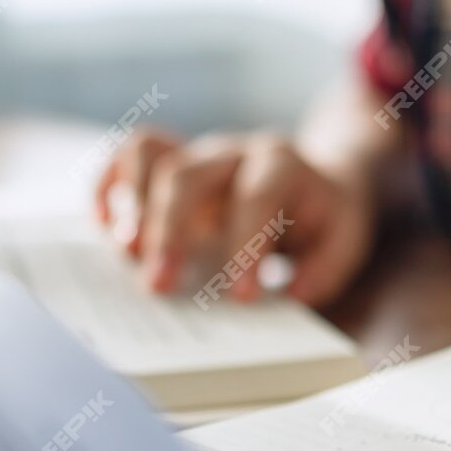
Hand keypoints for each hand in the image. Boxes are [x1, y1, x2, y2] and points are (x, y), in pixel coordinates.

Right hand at [93, 129, 377, 305]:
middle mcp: (233, 153)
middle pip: (187, 173)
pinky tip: (106, 226)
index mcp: (282, 166)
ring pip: (152, 157)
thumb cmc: (323, 218)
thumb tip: (290, 294)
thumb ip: (324, 270)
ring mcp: (198, 153)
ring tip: (127, 255)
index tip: (240, 298)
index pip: (258, 195)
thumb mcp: (344, 242)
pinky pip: (130, 154)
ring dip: (134, 207)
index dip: (245, 244)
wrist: (318, 177)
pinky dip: (111, 184)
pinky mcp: (173, 162)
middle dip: (169, 231)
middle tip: (158, 287)